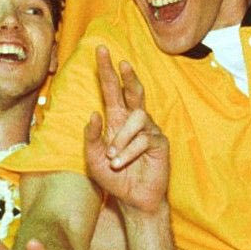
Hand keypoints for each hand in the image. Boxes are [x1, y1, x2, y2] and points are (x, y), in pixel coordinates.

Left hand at [83, 45, 169, 213]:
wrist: (132, 199)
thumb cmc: (114, 177)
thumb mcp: (93, 159)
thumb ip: (90, 138)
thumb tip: (93, 113)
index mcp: (115, 120)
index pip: (111, 90)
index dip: (106, 71)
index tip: (100, 50)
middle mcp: (132, 121)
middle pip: (132, 91)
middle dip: (126, 75)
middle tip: (121, 61)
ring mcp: (148, 130)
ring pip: (136, 118)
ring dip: (121, 138)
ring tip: (112, 157)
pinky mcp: (159, 142)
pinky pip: (145, 138)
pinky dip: (130, 150)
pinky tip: (122, 162)